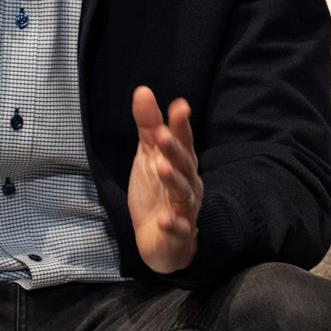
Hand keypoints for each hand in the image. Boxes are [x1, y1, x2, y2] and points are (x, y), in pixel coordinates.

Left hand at [128, 85, 201, 273]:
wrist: (159, 240)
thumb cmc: (157, 193)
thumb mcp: (148, 156)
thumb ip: (148, 126)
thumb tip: (143, 91)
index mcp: (181, 163)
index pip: (183, 141)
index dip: (180, 125)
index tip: (179, 106)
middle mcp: (188, 183)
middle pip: (184, 164)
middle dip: (175, 150)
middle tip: (162, 135)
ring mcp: (185, 209)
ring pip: (182, 193)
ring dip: (173, 180)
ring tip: (161, 168)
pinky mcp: (179, 233)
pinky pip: (179, 228)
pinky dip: (174, 224)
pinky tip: (166, 221)